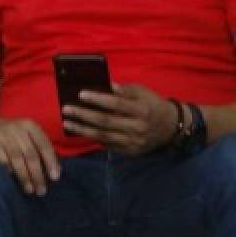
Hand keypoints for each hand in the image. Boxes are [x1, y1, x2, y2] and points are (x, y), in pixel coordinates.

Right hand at [0, 116, 60, 195]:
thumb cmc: (9, 135)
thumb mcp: (25, 134)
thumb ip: (37, 147)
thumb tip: (53, 170)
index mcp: (30, 126)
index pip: (44, 145)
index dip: (51, 162)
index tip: (55, 178)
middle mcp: (17, 128)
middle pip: (31, 155)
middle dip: (37, 174)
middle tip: (41, 191)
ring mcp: (3, 135)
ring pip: (17, 159)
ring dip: (24, 177)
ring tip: (29, 190)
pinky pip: (2, 160)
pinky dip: (8, 170)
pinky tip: (12, 180)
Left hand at [61, 83, 179, 155]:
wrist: (170, 128)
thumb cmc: (152, 105)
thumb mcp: (142, 93)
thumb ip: (124, 90)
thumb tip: (105, 85)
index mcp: (142, 110)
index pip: (117, 104)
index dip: (98, 99)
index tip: (80, 94)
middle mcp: (138, 127)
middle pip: (106, 122)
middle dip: (84, 115)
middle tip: (66, 109)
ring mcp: (134, 142)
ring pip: (103, 136)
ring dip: (82, 129)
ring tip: (67, 123)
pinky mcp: (129, 151)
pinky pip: (107, 144)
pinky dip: (92, 137)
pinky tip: (80, 131)